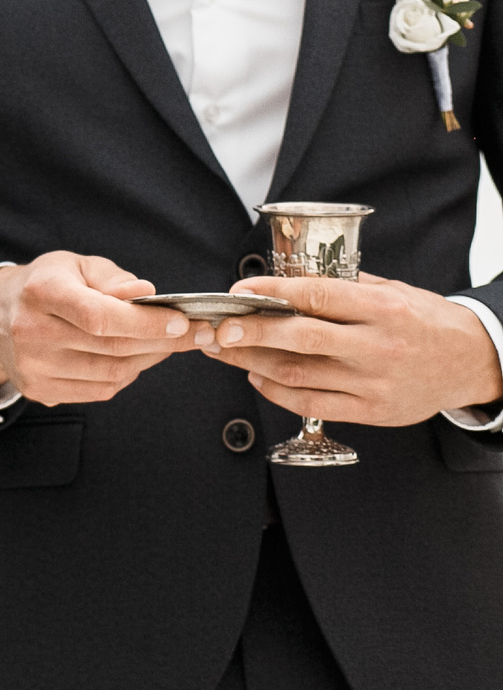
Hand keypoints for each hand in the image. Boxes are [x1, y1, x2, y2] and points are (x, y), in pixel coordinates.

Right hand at [0, 251, 193, 404]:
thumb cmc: (46, 284)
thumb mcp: (76, 266)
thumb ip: (113, 278)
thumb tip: (146, 295)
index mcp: (41, 292)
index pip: (100, 315)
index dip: (145, 323)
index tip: (181, 322)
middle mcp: (30, 331)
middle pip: (111, 347)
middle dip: (161, 342)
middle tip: (192, 335)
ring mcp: (32, 365)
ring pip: (111, 374)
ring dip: (147, 361)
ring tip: (163, 345)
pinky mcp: (37, 389)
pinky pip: (98, 391)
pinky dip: (125, 376)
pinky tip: (132, 359)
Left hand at [199, 273, 502, 424]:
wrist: (473, 362)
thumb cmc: (426, 321)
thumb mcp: (393, 291)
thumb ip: (343, 285)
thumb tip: (284, 278)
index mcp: (384, 310)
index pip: (318, 296)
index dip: (272, 292)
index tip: (237, 290)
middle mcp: (378, 347)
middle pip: (301, 338)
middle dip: (250, 331)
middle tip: (215, 327)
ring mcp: (375, 383)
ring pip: (299, 374)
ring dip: (251, 361)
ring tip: (222, 350)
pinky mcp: (373, 412)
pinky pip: (312, 403)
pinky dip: (276, 391)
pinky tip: (256, 376)